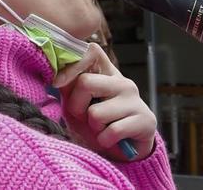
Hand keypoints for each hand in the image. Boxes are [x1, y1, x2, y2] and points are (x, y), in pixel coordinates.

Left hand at [55, 43, 155, 161]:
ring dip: (93, 128)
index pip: (92, 51)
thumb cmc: (98, 126)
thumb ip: (70, 89)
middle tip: (86, 117)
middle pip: (85, 82)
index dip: (72, 64)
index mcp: (107, 74)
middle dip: (76, 106)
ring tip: (103, 129)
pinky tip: (112, 139)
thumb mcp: (78, 106)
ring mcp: (135, 100)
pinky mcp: (146, 120)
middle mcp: (122, 82)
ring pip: (96, 113)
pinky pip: (111, 132)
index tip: (58, 83)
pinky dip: (105, 141)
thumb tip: (57, 76)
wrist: (125, 150)